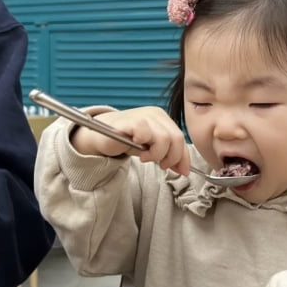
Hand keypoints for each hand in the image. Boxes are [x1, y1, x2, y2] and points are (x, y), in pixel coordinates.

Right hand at [70, 106, 189, 174]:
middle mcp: (155, 115)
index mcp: (163, 119)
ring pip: (164, 139)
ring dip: (156, 154)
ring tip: (144, 156)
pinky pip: (144, 133)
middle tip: (160, 164)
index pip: (181, 138)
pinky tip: (135, 146)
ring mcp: (143, 116)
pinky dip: (142, 144)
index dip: (183, 158)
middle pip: (176, 139)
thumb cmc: (127, 141)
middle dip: (171, 158)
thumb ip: (169, 156)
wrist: (102, 136)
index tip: (181, 172)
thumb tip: (184, 170)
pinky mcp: (130, 121)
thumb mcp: (152, 149)